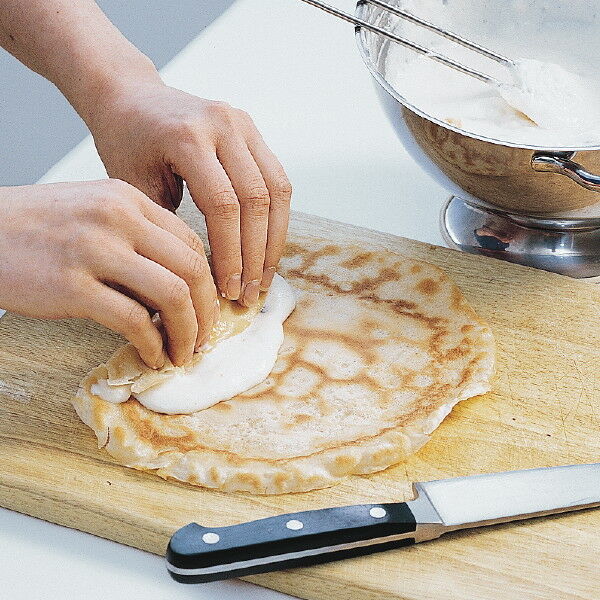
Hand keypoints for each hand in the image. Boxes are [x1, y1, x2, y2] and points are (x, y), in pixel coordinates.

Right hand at [0, 180, 217, 367]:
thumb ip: (137, 240)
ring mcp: (95, 250)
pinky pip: (134, 321)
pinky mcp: (72, 286)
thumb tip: (176, 287)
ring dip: (187, 333)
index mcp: (127, 199)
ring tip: (183, 353)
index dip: (208, 282)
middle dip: (207, 312)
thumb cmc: (34, 227)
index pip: (191, 242)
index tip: (208, 308)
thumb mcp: (93, 213)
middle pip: (192, 269)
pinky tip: (153, 356)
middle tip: (204, 338)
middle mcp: (118, 218)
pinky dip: (153, 345)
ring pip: (172, 295)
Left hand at [86, 80, 291, 307]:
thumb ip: (167, 228)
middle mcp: (222, 124)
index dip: (231, 254)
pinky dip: (275, 219)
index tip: (227, 290)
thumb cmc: (125, 143)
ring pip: (277, 191)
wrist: (131, 97)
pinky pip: (277, 179)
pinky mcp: (253, 130)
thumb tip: (191, 286)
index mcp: (187, 136)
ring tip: (263, 279)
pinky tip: (266, 248)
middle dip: (256, 255)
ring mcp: (242, 124)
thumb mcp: (132, 187)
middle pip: (257, 199)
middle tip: (249, 294)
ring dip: (274, 241)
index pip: (223, 206)